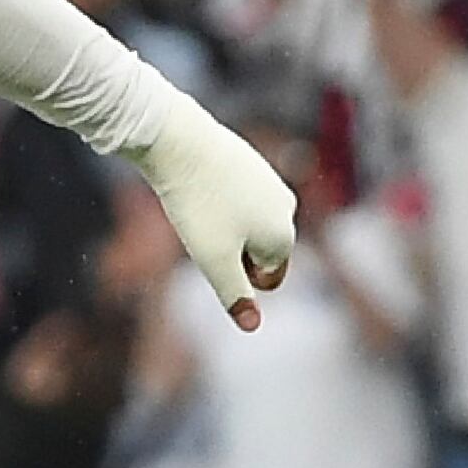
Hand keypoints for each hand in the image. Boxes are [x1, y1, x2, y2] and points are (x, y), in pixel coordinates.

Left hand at [138, 108, 296, 332]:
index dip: (232, 273)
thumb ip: (234, 293)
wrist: (179, 141)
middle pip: (256, 251)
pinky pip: (232, 198)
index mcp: (284, 237)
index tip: (210, 250)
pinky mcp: (251, 165)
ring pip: (244, 223)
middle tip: (201, 228)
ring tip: (199, 207)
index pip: (267, 278)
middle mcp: (287, 210)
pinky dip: (214, 201)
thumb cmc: (196, 204)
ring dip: (220, 225)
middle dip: (228, 249)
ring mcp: (272, 184)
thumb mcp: (212, 259)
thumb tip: (252, 327)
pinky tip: (198, 186)